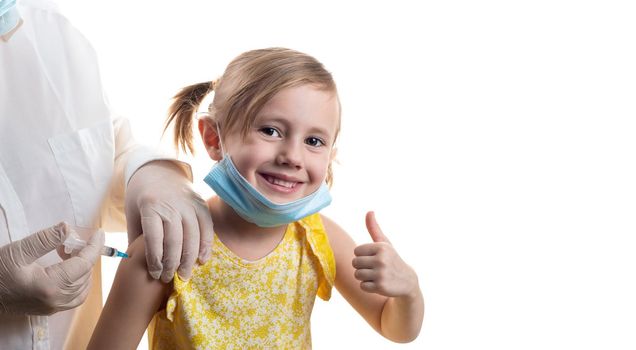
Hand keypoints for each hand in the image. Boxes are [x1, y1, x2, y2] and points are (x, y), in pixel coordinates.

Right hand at [0, 223, 102, 314]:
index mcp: (50, 286)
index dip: (94, 247)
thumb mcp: (20, 250)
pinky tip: (67, 268)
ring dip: (82, 268)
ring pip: (83, 287)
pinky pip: (75, 297)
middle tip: (71, 240)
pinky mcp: (49, 309)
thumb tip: (69, 228)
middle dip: (84, 255)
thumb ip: (46, 239)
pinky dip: (78, 281)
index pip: (83, 264)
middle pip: (85, 275)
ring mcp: (53, 307)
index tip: (99, 233)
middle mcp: (55, 300)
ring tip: (66, 252)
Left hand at [125, 160, 212, 282]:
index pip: (155, 239)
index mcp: (151, 206)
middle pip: (175, 241)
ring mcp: (189, 204)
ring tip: (184, 275)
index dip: (155, 260)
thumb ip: (137, 238)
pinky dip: (206, 246)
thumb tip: (138, 267)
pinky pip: (207, 228)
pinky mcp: (201, 204)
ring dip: (189, 260)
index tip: (155, 274)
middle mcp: (172, 205)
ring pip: (193, 237)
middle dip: (172, 264)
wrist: (157, 170)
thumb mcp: (133, 214)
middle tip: (168, 279)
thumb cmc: (142, 197)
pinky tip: (201, 260)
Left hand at [352, 212, 417, 297]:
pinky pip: (362, 286)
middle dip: (362, 267)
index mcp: (381, 247)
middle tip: (375, 268)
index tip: (374, 258)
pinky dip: (368, 287)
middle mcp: (381, 259)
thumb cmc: (392, 259)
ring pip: (357, 274)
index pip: (356, 251)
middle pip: (355, 263)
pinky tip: (379, 284)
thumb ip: (374, 229)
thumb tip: (369, 211)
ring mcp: (381, 273)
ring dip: (364, 277)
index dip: (363, 256)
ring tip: (376, 276)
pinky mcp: (380, 286)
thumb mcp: (385, 244)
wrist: (407, 281)